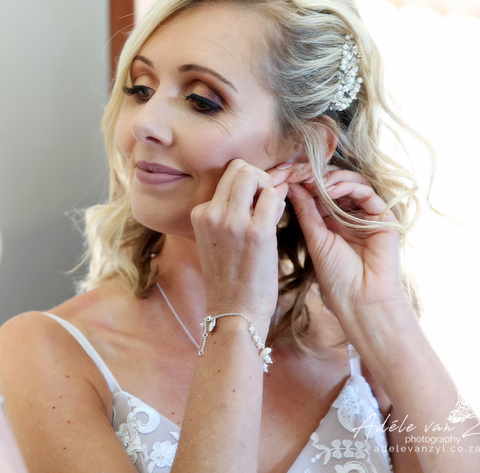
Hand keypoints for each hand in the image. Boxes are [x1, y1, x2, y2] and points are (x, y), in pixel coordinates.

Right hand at [191, 159, 288, 323]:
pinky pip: (273, 195)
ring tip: (270, 213)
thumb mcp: (218, 239)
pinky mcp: (257, 232)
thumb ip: (232, 212)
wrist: (234, 311)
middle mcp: (212, 213)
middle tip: (265, 200)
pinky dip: (279, 202)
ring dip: (269, 188)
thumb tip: (263, 185)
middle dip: (258, 177)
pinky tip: (277, 220)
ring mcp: (233, 222)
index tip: (256, 199)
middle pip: (239, 168)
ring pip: (254, 174)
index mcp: (200, 213)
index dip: (247, 183)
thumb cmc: (231, 278)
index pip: (226, 176)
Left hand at [286, 168, 408, 324]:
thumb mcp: (315, 238)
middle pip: (337, 184)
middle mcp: (350, 215)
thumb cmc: (335, 275)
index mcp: (331, 220)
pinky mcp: (384, 218)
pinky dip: (349, 187)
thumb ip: (305, 210)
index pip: (320, 192)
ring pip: (353, 184)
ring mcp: (367, 215)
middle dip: (318, 176)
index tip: (288, 176)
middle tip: (302, 174)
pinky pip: (368, 194)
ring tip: (317, 184)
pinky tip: (331, 190)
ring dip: (333, 179)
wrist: (359, 298)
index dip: (305, 182)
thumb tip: (290, 185)